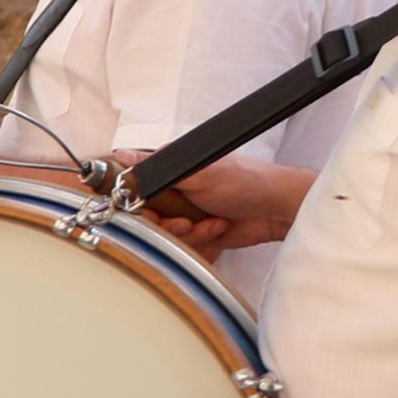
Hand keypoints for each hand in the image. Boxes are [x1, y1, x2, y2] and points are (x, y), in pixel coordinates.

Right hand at [145, 156, 314, 257]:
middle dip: (164, 223)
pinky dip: (202, 238)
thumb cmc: (244, 181)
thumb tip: (121, 154)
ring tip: (210, 222)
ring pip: (163, 232)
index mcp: (169, 169)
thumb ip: (156, 168)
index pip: (132, 185)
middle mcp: (173, 189)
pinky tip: (218, 227)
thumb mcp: (197, 173)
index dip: (134, 202)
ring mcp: (184, 211)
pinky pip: (182, 243)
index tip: (146, 210)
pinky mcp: (196, 231)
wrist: (277, 210)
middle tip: (184, 221)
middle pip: (144, 214)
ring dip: (188, 232)